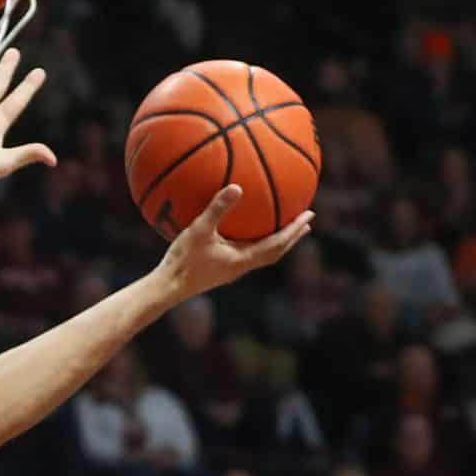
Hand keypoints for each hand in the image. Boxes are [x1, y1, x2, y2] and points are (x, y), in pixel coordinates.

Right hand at [155, 185, 312, 302]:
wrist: (166, 288)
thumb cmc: (181, 261)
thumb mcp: (198, 230)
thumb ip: (217, 209)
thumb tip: (237, 186)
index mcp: (243, 259)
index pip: (277, 244)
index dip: (294, 230)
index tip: (310, 215)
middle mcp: (241, 267)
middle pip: (276, 251)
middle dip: (292, 236)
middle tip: (307, 221)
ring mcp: (232, 269)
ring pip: (263, 254)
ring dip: (278, 240)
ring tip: (285, 227)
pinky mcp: (222, 269)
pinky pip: (247, 253)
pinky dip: (257, 241)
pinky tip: (245, 230)